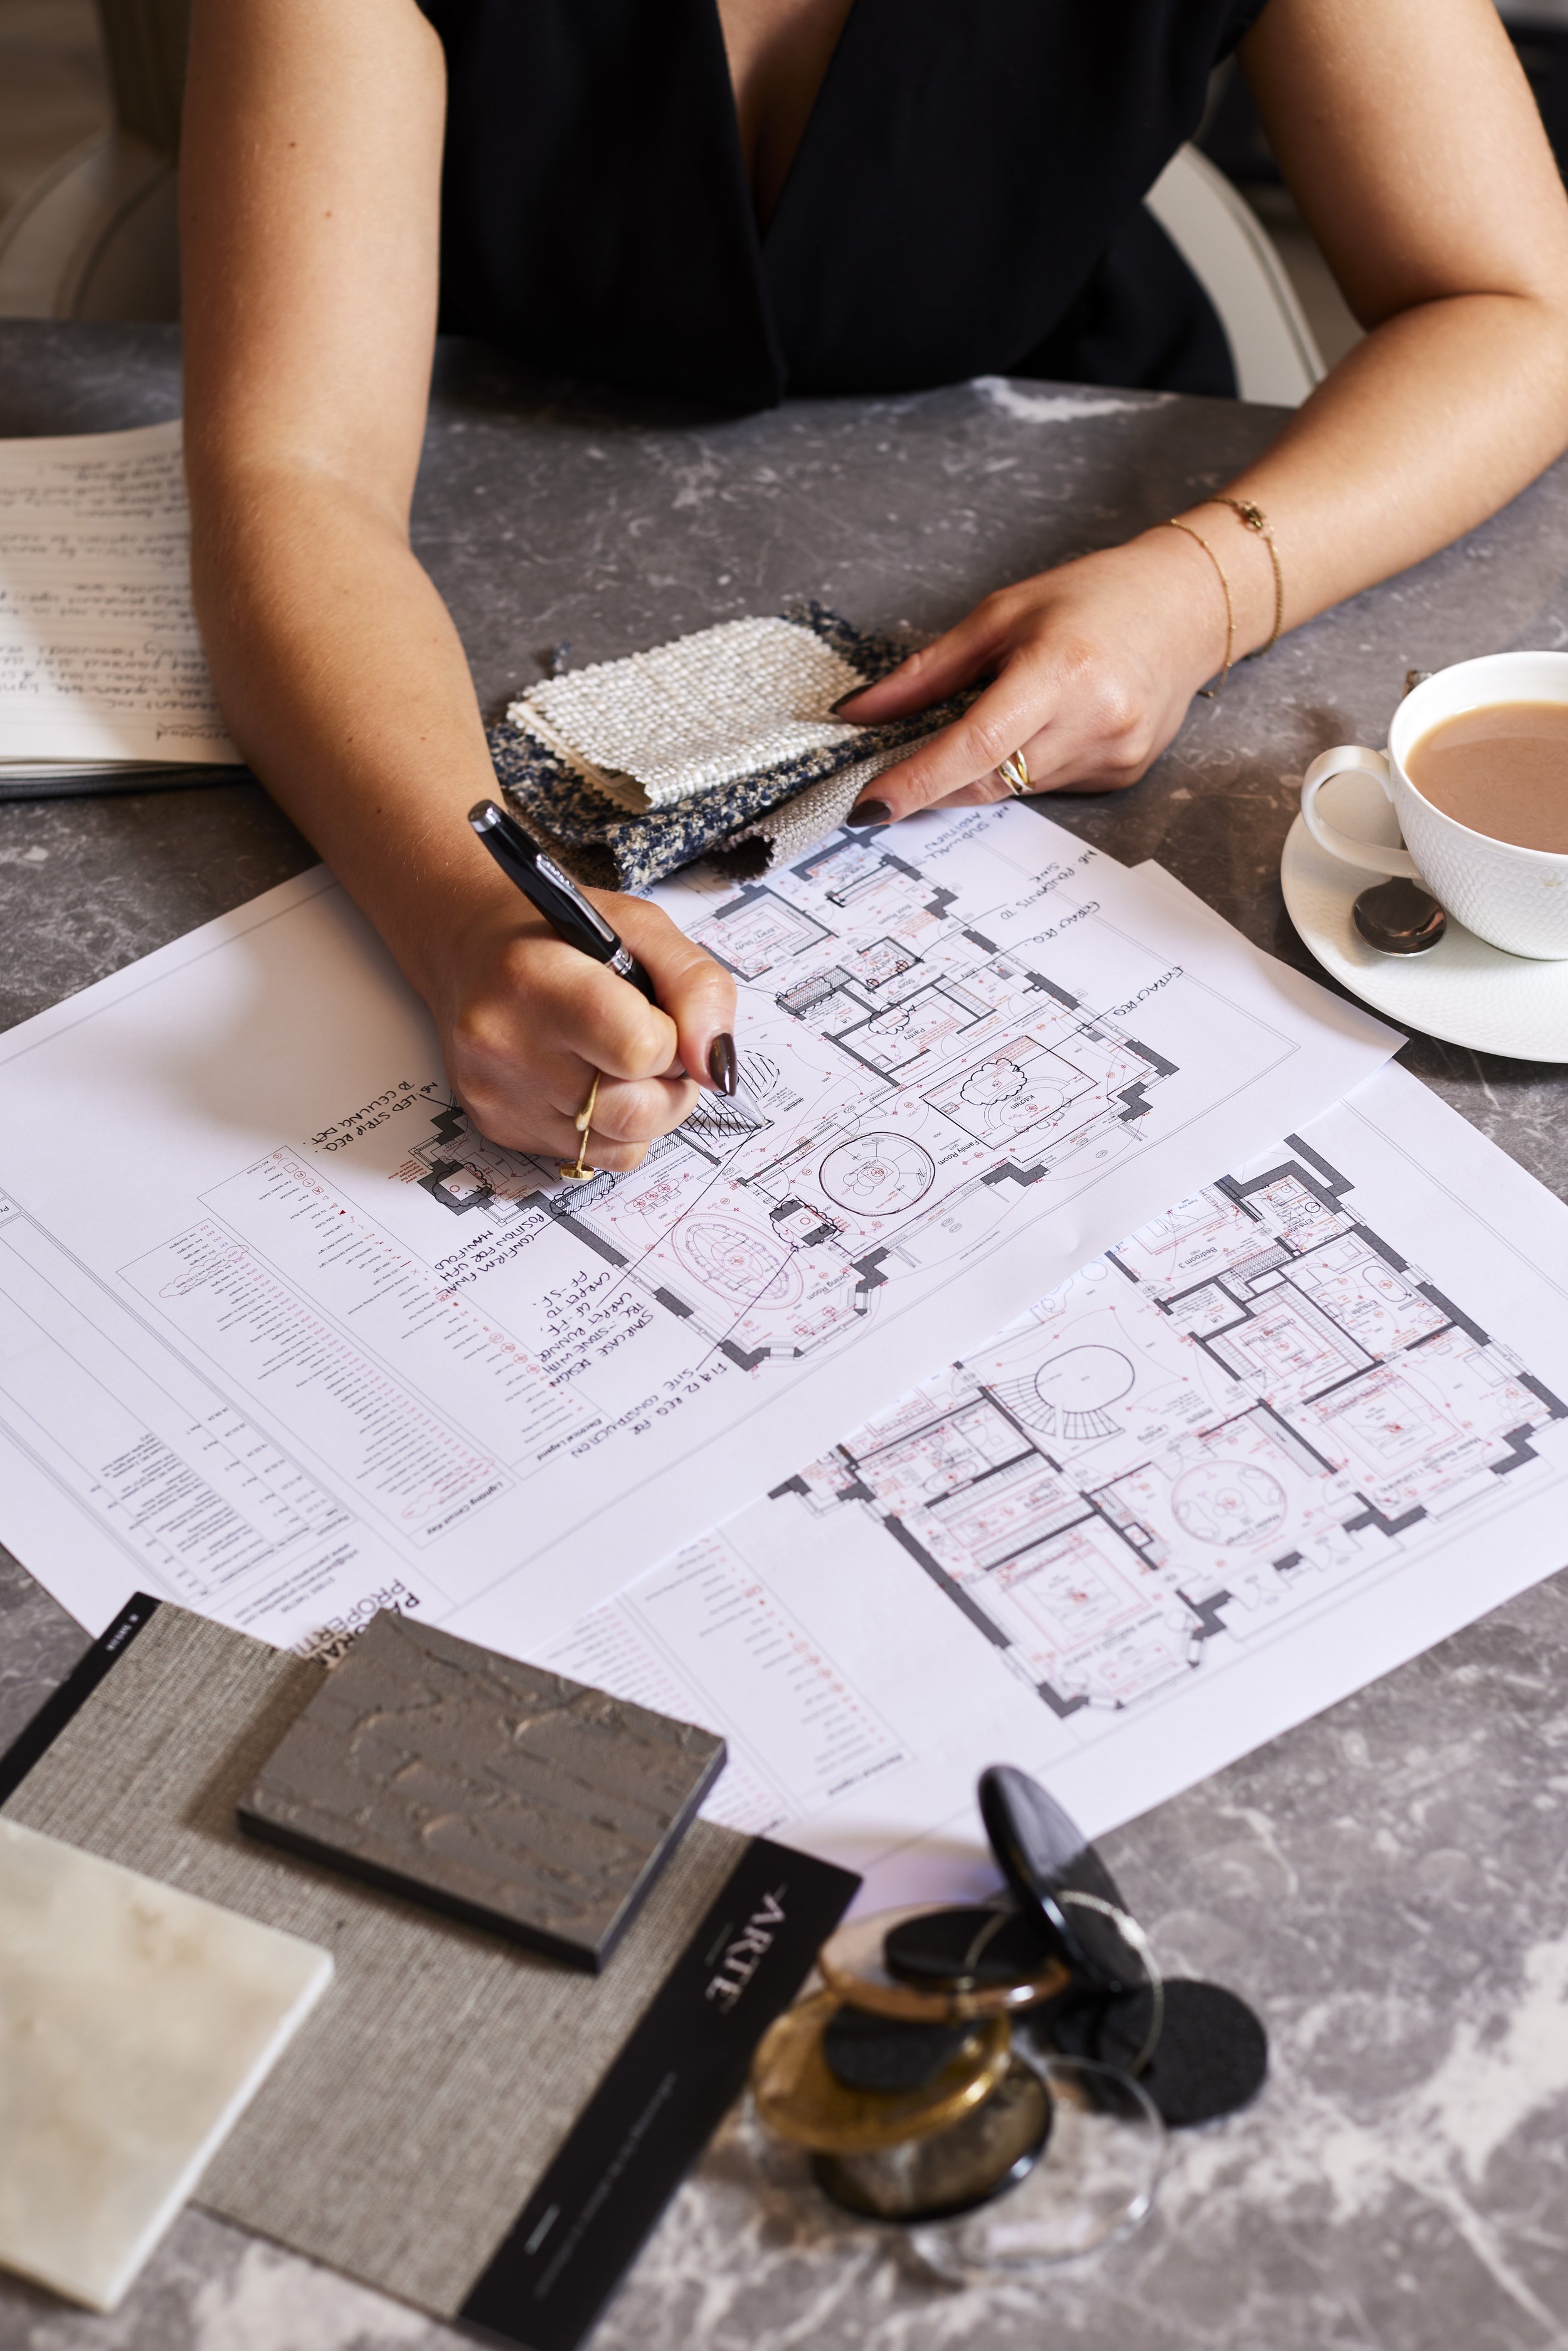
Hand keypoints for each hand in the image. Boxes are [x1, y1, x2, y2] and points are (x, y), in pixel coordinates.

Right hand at [429, 884, 736, 1172]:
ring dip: (644, 1108)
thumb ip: (698, 988)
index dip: (669, 1037)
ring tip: (617, 1059)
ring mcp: (497, 1094)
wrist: (470, 948)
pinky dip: (610, 1128)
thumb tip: (716, 1067)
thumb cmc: (559, 934)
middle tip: (649, 1043)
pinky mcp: (499, 1128)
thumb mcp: (642, 929)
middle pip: (635, 1112)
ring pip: (622, 1145)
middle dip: (667, 1083)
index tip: (653, 1012)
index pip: (640, 1049)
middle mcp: (503, 1043)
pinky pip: (593, 1158)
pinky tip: (587, 1080)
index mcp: (534, 977)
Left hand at [834, 524, 1258, 818]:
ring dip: (985, 767)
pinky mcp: (1122, 775)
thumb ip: (925, 672)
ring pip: (1013, 789)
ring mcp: (1112, 755)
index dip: (916, 781)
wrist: (1185, 605)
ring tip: (1008, 710)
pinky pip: (1047, 787)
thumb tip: (858, 712)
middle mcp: (1093, 721)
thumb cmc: (1092, 598)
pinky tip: (1049, 722)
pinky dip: (1026, 765)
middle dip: (937, 781)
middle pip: (986, 780)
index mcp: (1059, 671)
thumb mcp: (1000, 615)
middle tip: (902, 768)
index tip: (868, 805)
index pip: (973, 745)